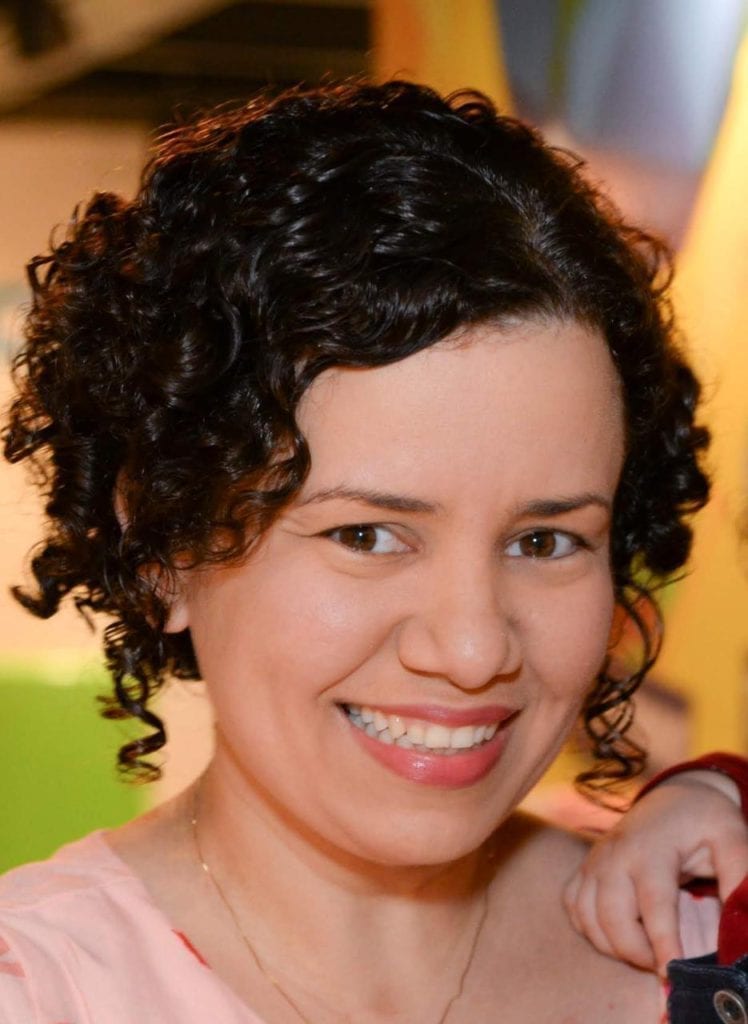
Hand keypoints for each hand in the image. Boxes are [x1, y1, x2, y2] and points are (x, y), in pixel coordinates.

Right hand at [563, 771, 747, 975]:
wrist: (673, 796)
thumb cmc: (704, 820)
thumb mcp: (732, 839)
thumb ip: (739, 877)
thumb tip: (740, 920)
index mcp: (651, 849)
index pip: (654, 904)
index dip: (662, 943)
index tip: (672, 973)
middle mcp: (615, 855)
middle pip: (613, 917)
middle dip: (637, 952)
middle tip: (666, 963)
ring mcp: (595, 860)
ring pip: (588, 917)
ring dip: (614, 945)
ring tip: (646, 950)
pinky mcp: (585, 867)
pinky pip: (574, 907)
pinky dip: (591, 928)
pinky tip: (617, 933)